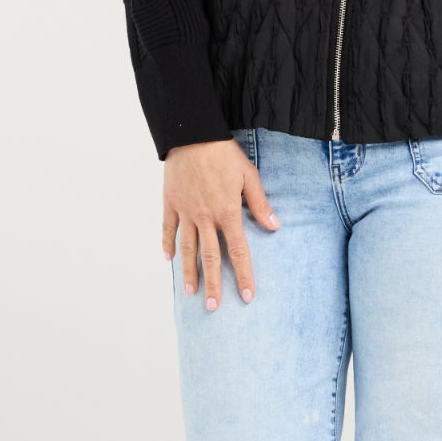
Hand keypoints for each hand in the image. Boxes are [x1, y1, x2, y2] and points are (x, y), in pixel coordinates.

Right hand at [163, 138, 279, 310]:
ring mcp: (185, 211)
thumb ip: (260, 204)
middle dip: (213, 284)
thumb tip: (274, 226)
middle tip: (213, 307)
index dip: (244, 275)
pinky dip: (166, 244)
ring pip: (187, 248)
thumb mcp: (248, 176)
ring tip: (191, 293)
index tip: (246, 296)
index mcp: (227, 212)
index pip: (238, 251)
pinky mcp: (170, 203)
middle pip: (210, 257)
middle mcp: (205, 217)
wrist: (192, 133)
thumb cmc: (223, 153)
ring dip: (189, 272)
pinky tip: (167, 260)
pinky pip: (167, 228)